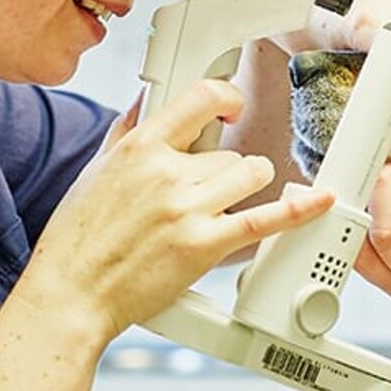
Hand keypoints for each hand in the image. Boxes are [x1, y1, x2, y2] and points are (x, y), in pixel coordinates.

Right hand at [25, 81, 334, 338]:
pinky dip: (298, 209)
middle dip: (223, 172)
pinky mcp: (205, 244)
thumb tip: (146, 100)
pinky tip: (319, 200)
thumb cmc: (77, 240)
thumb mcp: (96, 170)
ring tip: (221, 207)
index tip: (232, 106)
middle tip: (201, 195)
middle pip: (229, 151)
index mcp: (139, 147)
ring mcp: (188, 208)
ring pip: (249, 174)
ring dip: (245, 188)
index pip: (200, 97)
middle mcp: (166, 172)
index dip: (226, 96)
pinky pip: (263, 218)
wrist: (71, 294)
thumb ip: (127, 131)